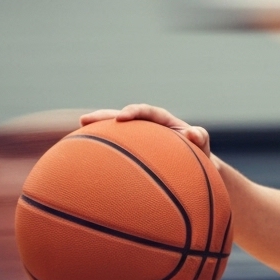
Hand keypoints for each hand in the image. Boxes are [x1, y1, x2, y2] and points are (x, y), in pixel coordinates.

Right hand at [80, 104, 211, 155]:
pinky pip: (115, 150)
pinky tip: (84, 159)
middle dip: (103, 117)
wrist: (194, 168)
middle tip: (84, 120)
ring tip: (76, 133)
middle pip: (121, 117)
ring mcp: (137, 139)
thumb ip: (201, 138)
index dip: (133, 112)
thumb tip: (195, 132)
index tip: (121, 117)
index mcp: (163, 121)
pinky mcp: (132, 151)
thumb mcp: (202, 146)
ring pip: (114, 133)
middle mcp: (147, 126)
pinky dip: (101, 152)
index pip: (146, 111)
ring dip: (96, 132)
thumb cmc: (199, 156)